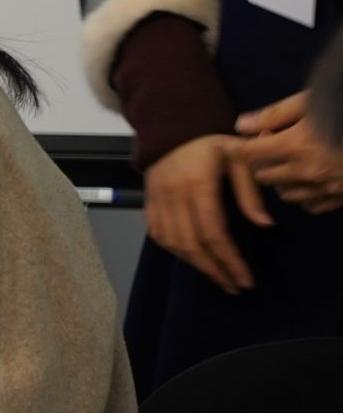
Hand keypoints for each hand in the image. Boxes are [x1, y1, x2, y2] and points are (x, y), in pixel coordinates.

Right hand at [146, 132, 268, 293]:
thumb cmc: (211, 142)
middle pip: (191, 244)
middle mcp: (173, 196)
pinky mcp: (148, 201)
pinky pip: (157, 233)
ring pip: (172, 243)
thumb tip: (265, 226)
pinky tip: (191, 258)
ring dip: (195, 264)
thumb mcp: (239, 158)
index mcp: (198, 185)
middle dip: (214, 270)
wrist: (171, 125)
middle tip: (234, 286)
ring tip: (217, 277)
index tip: (245, 279)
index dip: (229, 259)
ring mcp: (157, 199)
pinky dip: (174, 250)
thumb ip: (250, 192)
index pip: (213, 232)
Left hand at [237, 93, 342, 215]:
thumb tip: (241, 125)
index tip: (249, 140)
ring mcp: (327, 189)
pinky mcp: (342, 199)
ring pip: (285, 195)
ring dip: (282, 180)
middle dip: (262, 163)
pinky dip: (305, 195)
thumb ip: (275, 115)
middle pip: (263, 177)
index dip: (244, 147)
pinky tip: (311, 178)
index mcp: (297, 145)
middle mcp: (308, 172)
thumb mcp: (311, 102)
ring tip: (292, 162)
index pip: (250, 154)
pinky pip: (311, 206)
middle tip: (274, 147)